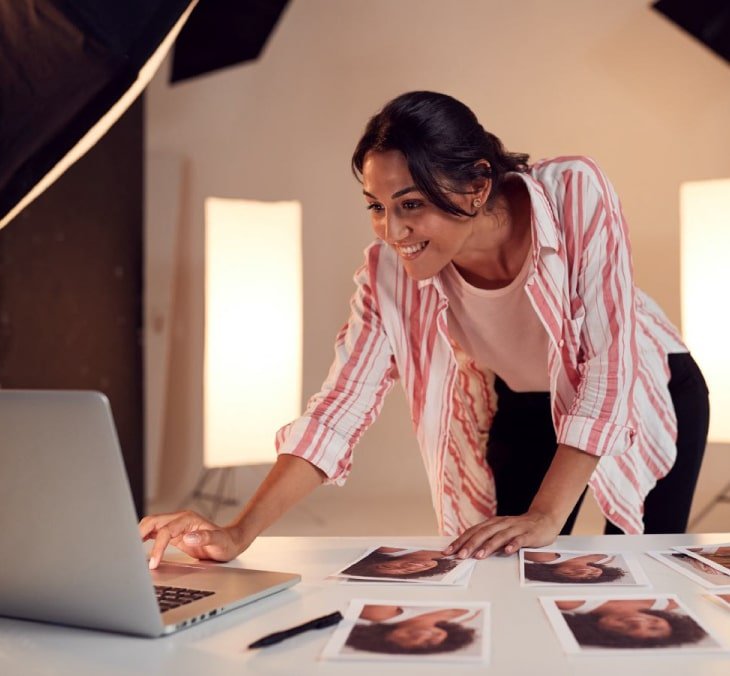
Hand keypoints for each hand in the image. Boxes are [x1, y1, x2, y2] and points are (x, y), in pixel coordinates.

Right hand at [139, 510, 248, 568]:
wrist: (230, 542)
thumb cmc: (225, 542)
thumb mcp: (219, 541)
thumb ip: (205, 537)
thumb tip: (189, 537)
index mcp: (188, 519)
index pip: (165, 530)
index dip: (157, 546)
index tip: (153, 563)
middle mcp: (179, 519)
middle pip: (152, 522)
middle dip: (139, 534)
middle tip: (130, 553)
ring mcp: (175, 525)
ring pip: (150, 525)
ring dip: (138, 535)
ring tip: (128, 551)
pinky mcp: (173, 533)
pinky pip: (154, 533)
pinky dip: (144, 538)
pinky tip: (137, 548)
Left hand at [443, 510, 560, 558]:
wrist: (543, 519)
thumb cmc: (518, 529)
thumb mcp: (500, 531)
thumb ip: (487, 538)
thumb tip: (466, 549)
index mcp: (492, 523)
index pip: (473, 531)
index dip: (460, 541)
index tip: (448, 551)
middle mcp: (501, 524)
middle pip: (483, 533)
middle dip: (470, 544)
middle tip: (460, 555)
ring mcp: (515, 529)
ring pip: (499, 537)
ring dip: (488, 546)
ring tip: (479, 556)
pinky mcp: (528, 535)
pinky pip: (520, 540)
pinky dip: (513, 545)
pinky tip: (507, 551)